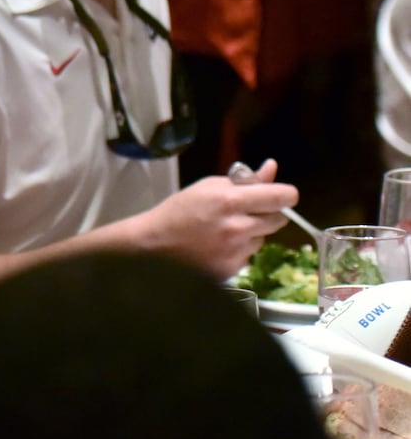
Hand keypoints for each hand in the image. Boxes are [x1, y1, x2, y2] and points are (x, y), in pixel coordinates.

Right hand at [138, 159, 298, 278]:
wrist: (152, 246)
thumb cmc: (178, 211)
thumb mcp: (208, 187)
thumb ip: (244, 180)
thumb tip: (271, 168)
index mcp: (230, 201)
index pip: (280, 197)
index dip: (285, 195)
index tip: (282, 196)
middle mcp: (237, 228)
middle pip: (278, 220)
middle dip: (268, 214)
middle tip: (246, 212)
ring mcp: (235, 252)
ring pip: (263, 239)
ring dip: (252, 233)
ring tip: (224, 231)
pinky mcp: (231, 270)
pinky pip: (248, 256)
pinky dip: (239, 250)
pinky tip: (218, 246)